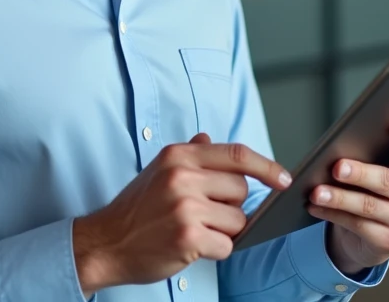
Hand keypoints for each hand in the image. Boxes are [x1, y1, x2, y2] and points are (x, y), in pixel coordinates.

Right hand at [73, 133, 292, 294]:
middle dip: (232, 207)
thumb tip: (209, 138)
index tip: (283, 179)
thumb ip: (189, 155)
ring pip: (238, 221)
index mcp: (179, 155)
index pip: (236, 154)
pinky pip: (226, 245)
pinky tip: (193, 247)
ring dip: (224, 232)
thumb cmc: (136, 209)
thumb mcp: (158, 171)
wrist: (105, 242)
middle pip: (241, 190)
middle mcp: (182, 175)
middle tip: (206, 215)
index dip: (266, 167)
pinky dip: (215, 250)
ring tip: (195, 231)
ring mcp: (185, 206)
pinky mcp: (188, 236)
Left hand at [306, 120, 388, 275]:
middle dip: (360, 173)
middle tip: (337, 167)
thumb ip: (370, 154)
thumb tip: (339, 144)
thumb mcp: (376, 168)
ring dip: (339, 198)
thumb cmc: (372, 188)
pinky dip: (333, 214)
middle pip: (388, 181)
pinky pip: (358, 225)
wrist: (370, 233)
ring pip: (369, 206)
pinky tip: (316, 206)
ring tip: (316, 191)